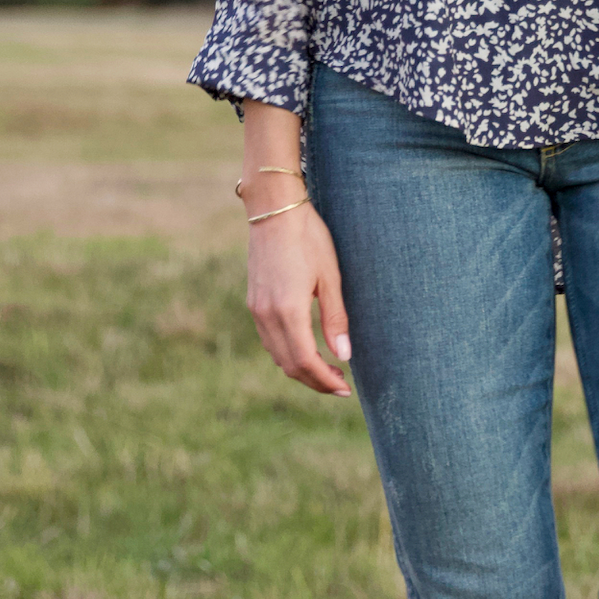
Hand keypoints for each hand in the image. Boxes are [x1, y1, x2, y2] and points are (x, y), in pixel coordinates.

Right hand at [245, 197, 352, 397]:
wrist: (274, 209)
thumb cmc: (308, 237)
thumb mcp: (330, 276)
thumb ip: (335, 319)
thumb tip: (343, 356)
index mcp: (288, 311)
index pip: (306, 361)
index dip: (325, 380)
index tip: (345, 388)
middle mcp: (267, 315)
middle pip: (289, 365)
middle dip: (314, 381)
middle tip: (339, 384)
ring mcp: (256, 309)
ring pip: (276, 355)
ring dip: (300, 368)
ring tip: (325, 370)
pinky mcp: (253, 301)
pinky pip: (268, 339)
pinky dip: (286, 352)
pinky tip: (304, 347)